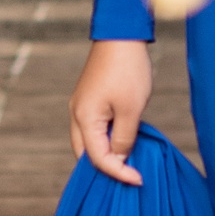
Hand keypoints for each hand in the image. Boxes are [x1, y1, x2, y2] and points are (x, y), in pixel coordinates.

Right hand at [69, 39, 152, 183]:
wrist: (121, 36)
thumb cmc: (128, 70)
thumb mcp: (131, 110)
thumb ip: (124, 138)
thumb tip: (119, 158)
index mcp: (84, 119)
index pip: (97, 158)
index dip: (117, 172)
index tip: (137, 179)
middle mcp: (76, 114)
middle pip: (85, 154)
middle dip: (105, 168)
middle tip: (128, 177)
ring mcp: (81, 106)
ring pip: (88, 141)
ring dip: (105, 154)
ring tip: (126, 163)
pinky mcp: (89, 99)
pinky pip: (93, 128)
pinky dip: (105, 140)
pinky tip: (122, 142)